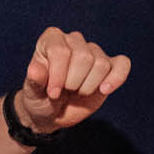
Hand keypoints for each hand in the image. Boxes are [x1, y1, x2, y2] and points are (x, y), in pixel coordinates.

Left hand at [11, 28, 129, 135]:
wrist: (51, 113)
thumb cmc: (39, 98)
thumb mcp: (31, 93)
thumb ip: (34, 81)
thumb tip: (35, 70)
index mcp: (51, 40)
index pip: (60, 51)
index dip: (58, 75)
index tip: (53, 93)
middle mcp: (73, 40)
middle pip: (84, 57)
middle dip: (73, 82)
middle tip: (65, 91)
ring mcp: (93, 52)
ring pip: (101, 64)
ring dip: (89, 86)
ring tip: (78, 92)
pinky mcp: (109, 67)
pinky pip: (122, 64)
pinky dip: (116, 78)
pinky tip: (104, 90)